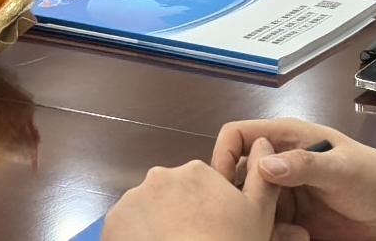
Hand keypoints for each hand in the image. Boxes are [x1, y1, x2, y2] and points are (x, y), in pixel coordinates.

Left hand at [106, 136, 279, 240]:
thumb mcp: (259, 213)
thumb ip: (262, 175)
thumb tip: (263, 144)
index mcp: (196, 171)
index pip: (197, 184)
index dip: (204, 207)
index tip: (210, 227)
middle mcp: (160, 177)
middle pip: (169, 194)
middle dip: (177, 213)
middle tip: (192, 239)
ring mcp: (132, 201)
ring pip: (145, 210)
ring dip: (154, 225)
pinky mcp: (111, 224)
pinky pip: (124, 228)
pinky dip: (134, 238)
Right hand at [211, 120, 375, 240]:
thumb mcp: (342, 169)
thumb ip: (306, 165)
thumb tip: (266, 164)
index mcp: (288, 138)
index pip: (238, 136)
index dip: (224, 157)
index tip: (224, 188)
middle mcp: (281, 163)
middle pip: (238, 177)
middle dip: (241, 199)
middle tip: (254, 218)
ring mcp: (286, 193)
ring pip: (250, 207)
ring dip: (260, 223)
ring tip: (288, 233)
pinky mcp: (293, 220)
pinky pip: (268, 228)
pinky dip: (274, 237)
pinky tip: (300, 239)